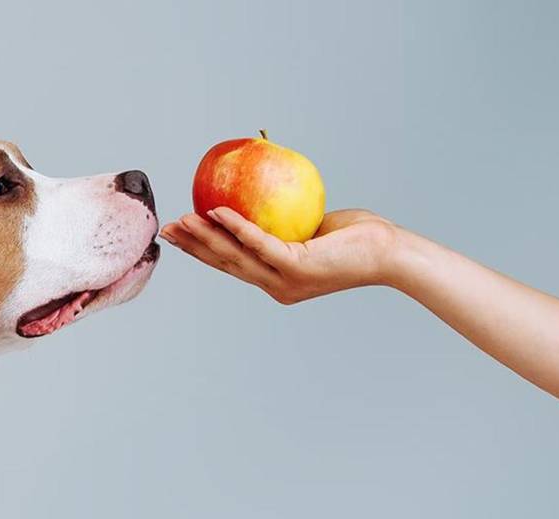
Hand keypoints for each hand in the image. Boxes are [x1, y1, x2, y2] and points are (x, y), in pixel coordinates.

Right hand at [160, 207, 399, 303]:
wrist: (391, 253)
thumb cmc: (359, 237)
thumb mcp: (314, 227)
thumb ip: (287, 220)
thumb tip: (263, 191)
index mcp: (278, 281)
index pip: (232, 266)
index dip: (202, 252)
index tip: (180, 235)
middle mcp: (278, 287)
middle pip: (225, 264)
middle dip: (193, 247)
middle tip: (167, 230)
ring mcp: (286, 280)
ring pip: (236, 256)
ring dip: (205, 236)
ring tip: (184, 219)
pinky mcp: (298, 267)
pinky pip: (260, 242)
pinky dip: (236, 226)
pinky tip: (217, 210)